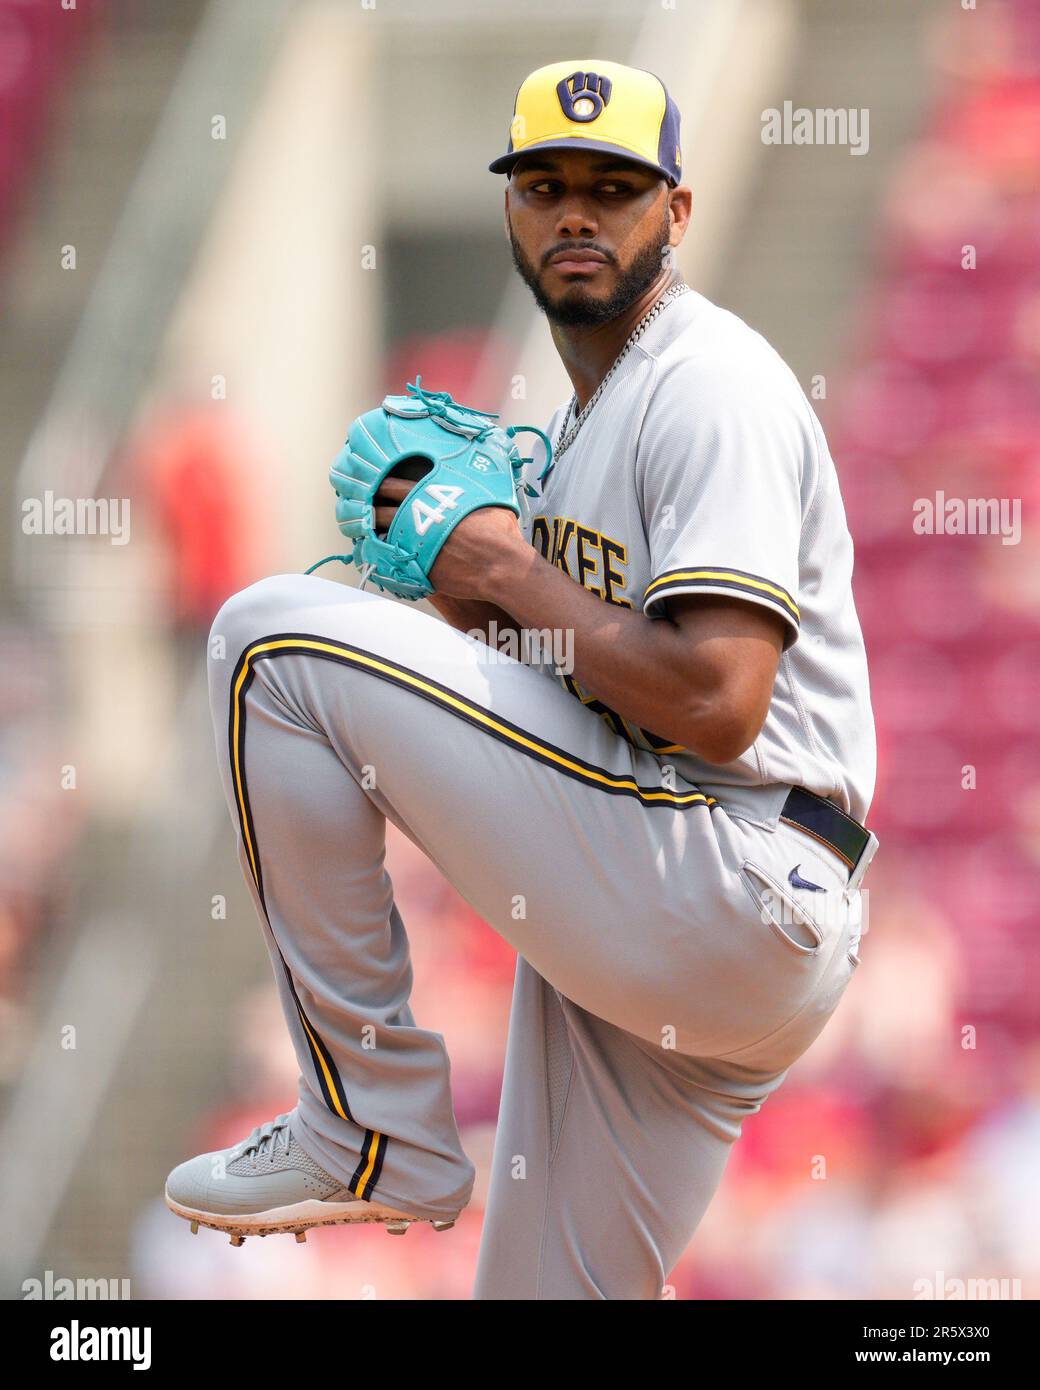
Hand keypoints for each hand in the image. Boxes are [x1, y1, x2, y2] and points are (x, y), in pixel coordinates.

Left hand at [373, 476, 529, 601]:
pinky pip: (392, 564)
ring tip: (368, 535)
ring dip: (374, 536)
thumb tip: (479, 480)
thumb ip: (473, 491)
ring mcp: (414, 546)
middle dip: (370, 510)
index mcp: (433, 499)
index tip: (374, 486)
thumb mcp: (487, 499)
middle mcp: (418, 520)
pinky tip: (382, 559)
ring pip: (382, 538)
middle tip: (363, 510)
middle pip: (382, 512)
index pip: (395, 487)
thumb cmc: (499, 533)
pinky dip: (385, 561)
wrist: (500, 566)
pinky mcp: (416, 569)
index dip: (382, 487)